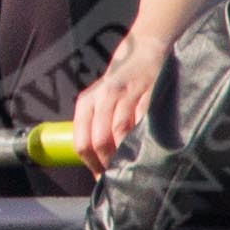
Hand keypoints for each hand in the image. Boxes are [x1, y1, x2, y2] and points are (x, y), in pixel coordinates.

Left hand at [72, 39, 165, 175]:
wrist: (142, 52)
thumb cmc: (118, 86)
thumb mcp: (98, 102)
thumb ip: (95, 129)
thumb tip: (98, 169)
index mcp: (86, 102)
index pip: (81, 142)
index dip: (91, 164)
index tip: (102, 177)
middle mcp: (102, 97)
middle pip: (99, 140)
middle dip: (108, 162)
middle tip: (119, 174)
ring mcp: (125, 95)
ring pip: (119, 132)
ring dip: (125, 154)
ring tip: (132, 165)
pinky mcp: (146, 94)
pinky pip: (142, 123)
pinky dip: (144, 139)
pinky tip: (147, 149)